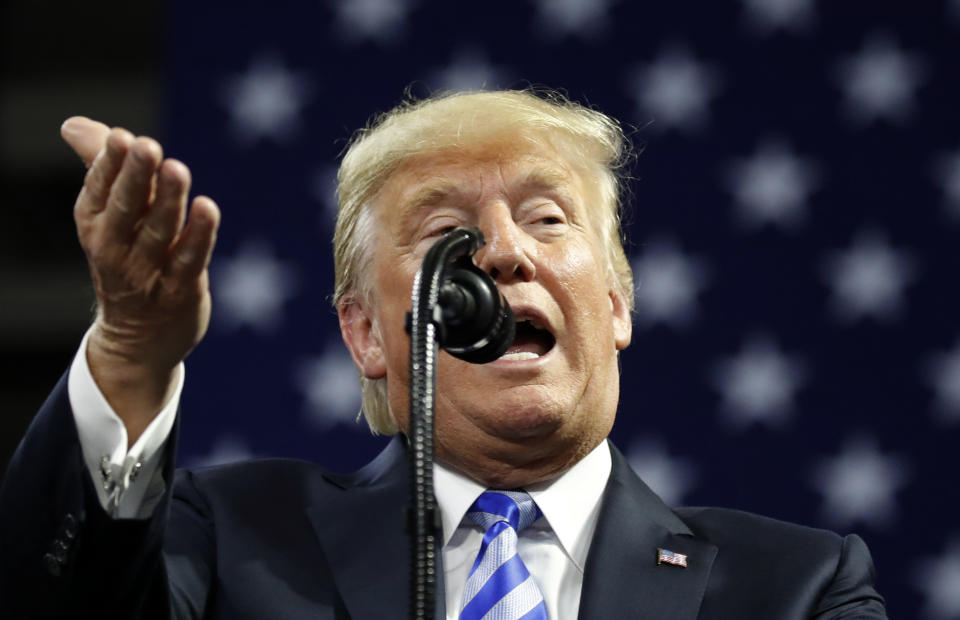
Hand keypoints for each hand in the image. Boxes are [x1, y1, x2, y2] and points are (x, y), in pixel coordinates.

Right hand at [61, 117, 219, 443]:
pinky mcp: (181, 290)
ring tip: (177, 169)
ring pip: (159, 232)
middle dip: (136, 177)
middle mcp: (116, 248)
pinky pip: (190, 260)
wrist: (138, 339)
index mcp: (95, 224)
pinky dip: (198, 235)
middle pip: (127, 208)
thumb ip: (100, 167)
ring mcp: (149, 272)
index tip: (121, 137)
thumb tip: (73, 124)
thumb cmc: (127, 259)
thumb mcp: (108, 216)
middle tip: (146, 145)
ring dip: (169, 201)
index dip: (109, 164)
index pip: (100, 190)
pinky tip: (207, 208)